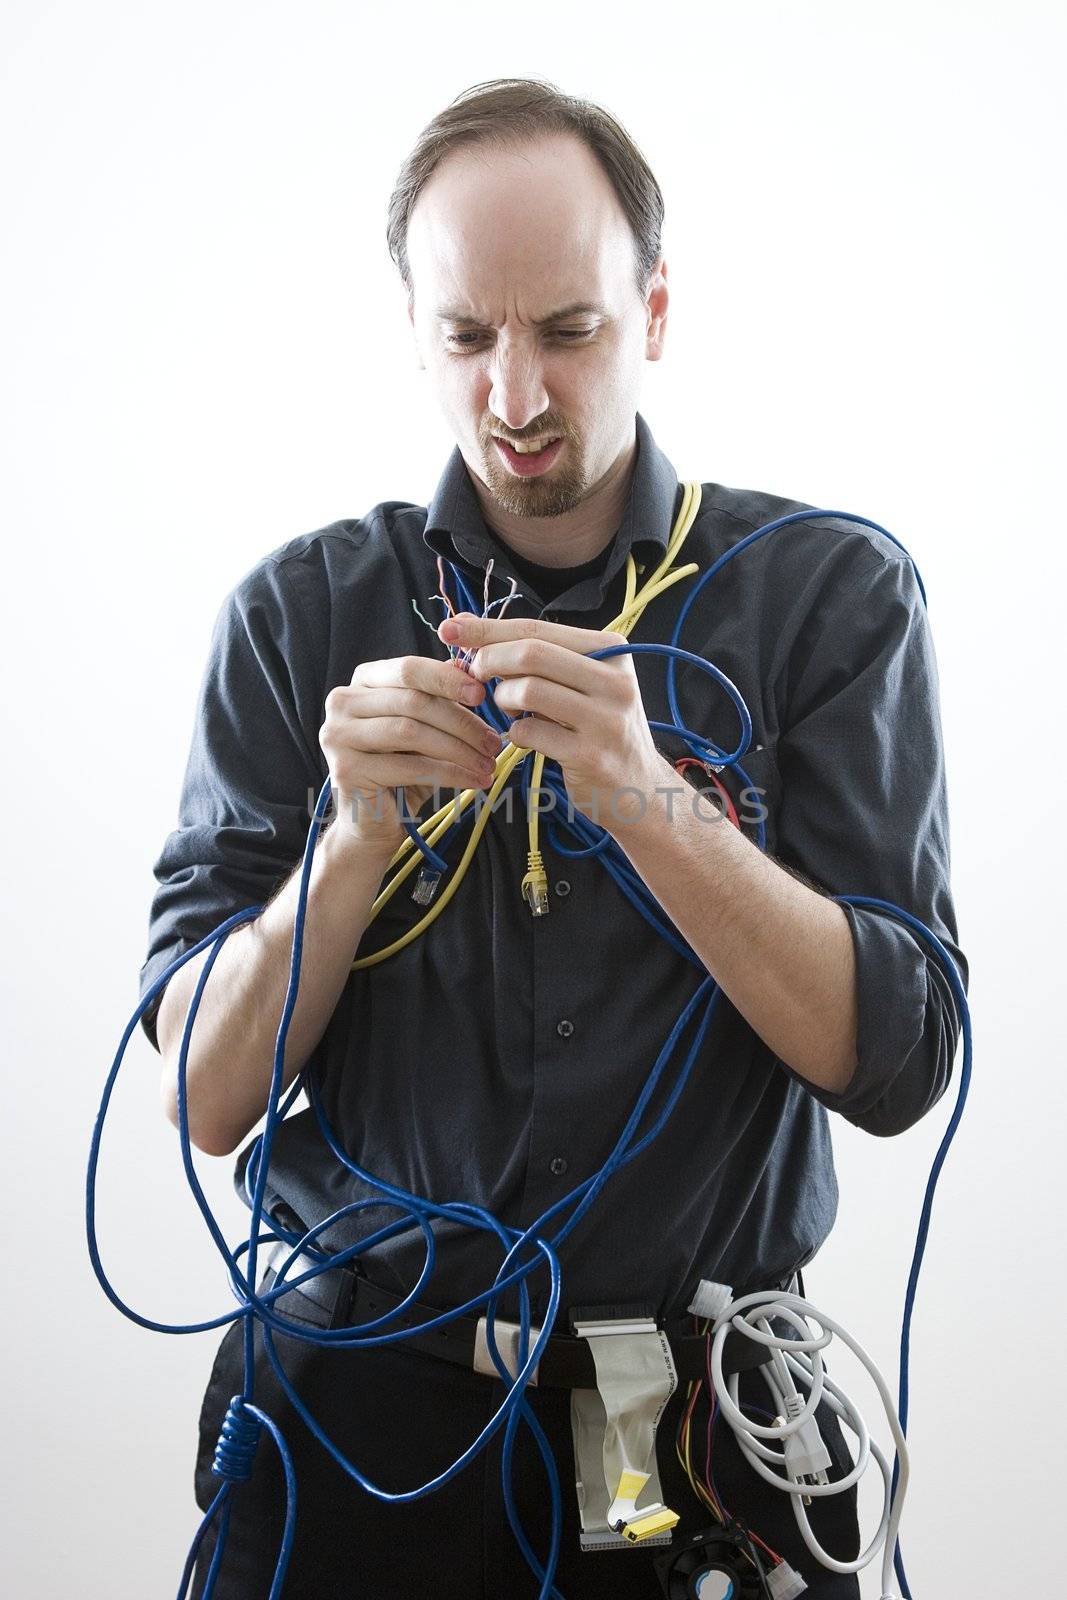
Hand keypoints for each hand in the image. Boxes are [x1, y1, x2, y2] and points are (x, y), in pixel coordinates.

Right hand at [319, 653, 504, 850]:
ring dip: (459, 750)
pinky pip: (410, 767)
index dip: (447, 680)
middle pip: (413, 702)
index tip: (482, 694)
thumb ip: (436, 697)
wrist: (372, 823)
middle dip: (461, 722)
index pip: (408, 670)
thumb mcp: (423, 728)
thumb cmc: (401, 771)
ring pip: (412, 732)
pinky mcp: (347, 770)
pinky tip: (473, 781)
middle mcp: (342, 703)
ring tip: (487, 764)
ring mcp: (339, 736)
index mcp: (361, 682)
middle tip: (493, 742)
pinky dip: (450, 773)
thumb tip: (466, 666)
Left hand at [437, 612, 665, 828]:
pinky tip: (525, 737)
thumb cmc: (597, 727)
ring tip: (510, 710)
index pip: (539, 628)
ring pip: (527, 691)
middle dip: (490, 661)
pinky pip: (529, 732)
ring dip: (503, 700)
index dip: (489, 627)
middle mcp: (615, 680)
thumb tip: (469, 628)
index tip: (451, 627)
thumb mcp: (584, 682)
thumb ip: (540, 656)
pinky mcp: (590, 755)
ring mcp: (605, 720)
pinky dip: (515, 733)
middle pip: (531, 653)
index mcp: (612, 650)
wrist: (637, 787)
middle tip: (475, 675)